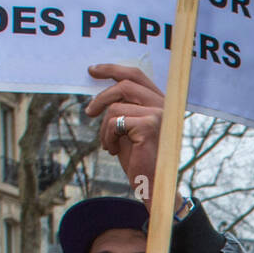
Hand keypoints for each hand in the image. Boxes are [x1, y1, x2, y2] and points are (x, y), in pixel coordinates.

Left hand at [85, 63, 179, 211]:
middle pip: (124, 85)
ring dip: (104, 127)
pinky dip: (107, 136)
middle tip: (89, 112)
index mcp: (161, 102)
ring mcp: (159, 114)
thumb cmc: (139, 158)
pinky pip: (115, 122)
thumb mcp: (128, 126)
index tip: (92, 70)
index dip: (113, 69)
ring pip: (115, 107)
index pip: (136, 75)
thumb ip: (122, 106)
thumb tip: (101, 86)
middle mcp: (164, 105)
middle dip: (101, 97)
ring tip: (107, 144)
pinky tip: (112, 150)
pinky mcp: (149, 125)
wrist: (150, 184)